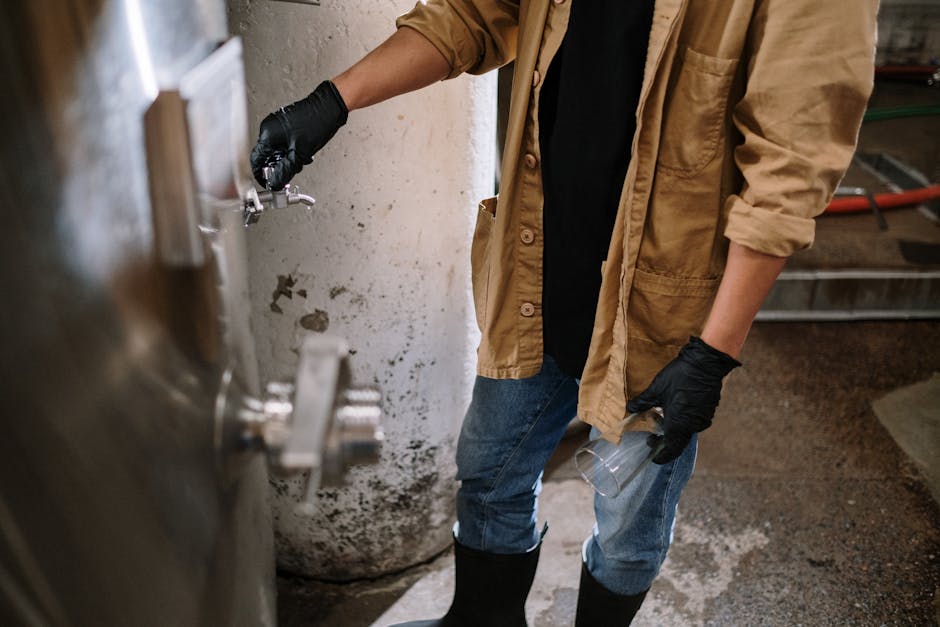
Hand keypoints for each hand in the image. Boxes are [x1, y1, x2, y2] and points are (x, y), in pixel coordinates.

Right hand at [249, 80, 347, 189]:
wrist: (330, 107)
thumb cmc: (316, 123)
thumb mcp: (299, 154)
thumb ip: (285, 171)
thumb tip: (275, 182)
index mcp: (268, 135)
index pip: (256, 160)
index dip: (262, 175)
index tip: (270, 182)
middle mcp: (269, 128)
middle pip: (267, 156)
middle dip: (279, 167)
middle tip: (292, 171)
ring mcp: (277, 125)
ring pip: (277, 151)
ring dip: (288, 160)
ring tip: (302, 159)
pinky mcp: (286, 125)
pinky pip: (284, 143)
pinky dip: (292, 151)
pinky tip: (303, 151)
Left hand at [627, 336, 740, 464]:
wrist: (706, 362)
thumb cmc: (680, 376)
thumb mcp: (656, 389)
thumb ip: (642, 402)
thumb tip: (630, 408)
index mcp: (679, 424)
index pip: (671, 449)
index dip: (662, 456)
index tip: (653, 456)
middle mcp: (693, 425)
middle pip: (679, 442)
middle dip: (665, 443)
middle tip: (652, 438)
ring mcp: (703, 418)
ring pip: (686, 431)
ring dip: (674, 430)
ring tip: (661, 419)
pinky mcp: (709, 410)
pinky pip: (694, 422)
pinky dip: (683, 421)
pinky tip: (675, 410)